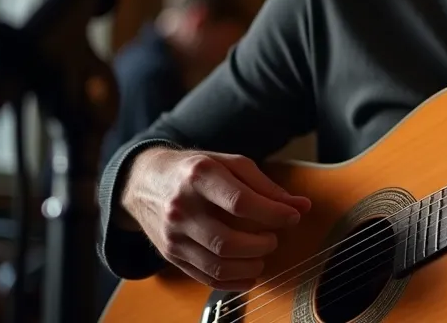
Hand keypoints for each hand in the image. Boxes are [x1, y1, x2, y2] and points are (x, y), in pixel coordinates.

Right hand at [119, 148, 311, 289]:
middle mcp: (181, 208)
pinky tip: (249, 274)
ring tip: (263, 255)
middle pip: (228, 240)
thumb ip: (267, 187)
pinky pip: (204, 277)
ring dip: (250, 267)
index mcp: (200, 176)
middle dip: (262, 245)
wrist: (144, 181)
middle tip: (274, 239)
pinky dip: (233, 282)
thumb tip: (302, 207)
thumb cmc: (195, 170)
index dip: (273, 214)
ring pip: (217, 264)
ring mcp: (172, 235)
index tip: (291, 218)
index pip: (241, 202)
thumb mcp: (231, 165)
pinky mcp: (169, 255)